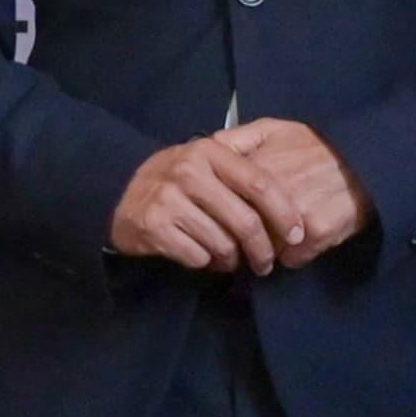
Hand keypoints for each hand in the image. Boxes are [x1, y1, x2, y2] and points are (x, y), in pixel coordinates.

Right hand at [113, 137, 280, 272]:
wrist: (118, 194)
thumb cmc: (175, 181)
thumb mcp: (204, 162)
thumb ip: (241, 171)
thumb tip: (288, 204)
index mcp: (209, 152)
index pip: (259, 183)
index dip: (284, 212)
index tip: (297, 234)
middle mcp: (189, 172)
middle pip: (245, 221)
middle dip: (263, 250)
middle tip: (266, 264)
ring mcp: (169, 199)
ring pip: (222, 244)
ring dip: (231, 260)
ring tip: (229, 260)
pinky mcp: (154, 226)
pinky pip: (197, 256)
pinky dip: (205, 263)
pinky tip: (203, 258)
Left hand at [210, 121, 371, 266]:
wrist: (364, 161)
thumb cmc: (314, 146)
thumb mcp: (273, 129)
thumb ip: (237, 138)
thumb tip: (206, 149)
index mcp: (257, 169)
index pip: (222, 206)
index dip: (222, 217)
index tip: (224, 223)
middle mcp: (273, 194)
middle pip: (240, 232)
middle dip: (240, 240)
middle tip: (245, 242)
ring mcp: (294, 216)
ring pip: (264, 250)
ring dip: (266, 252)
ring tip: (273, 245)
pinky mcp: (316, 234)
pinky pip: (291, 259)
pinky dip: (293, 256)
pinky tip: (299, 244)